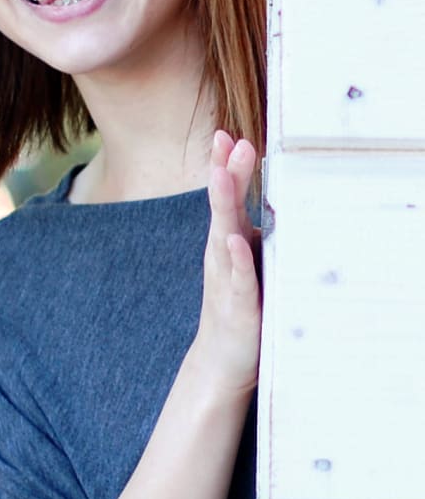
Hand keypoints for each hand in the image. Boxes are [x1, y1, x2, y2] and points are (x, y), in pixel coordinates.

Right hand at [192, 130, 261, 398]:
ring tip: (222, 176)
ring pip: (223, 235)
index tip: (226, 136)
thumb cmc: (239, 306)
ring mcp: (226, 279)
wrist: (222, 362)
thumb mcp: (248, 263)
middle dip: (225, 173)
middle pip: (222, 207)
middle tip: (226, 139)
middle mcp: (222, 255)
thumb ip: (256, 233)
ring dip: (223, 204)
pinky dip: (235, 258)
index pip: (226, 198)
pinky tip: (234, 240)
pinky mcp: (237, 306)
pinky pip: (237, 278)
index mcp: (226, 243)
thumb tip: (277, 199)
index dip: (225, 167)